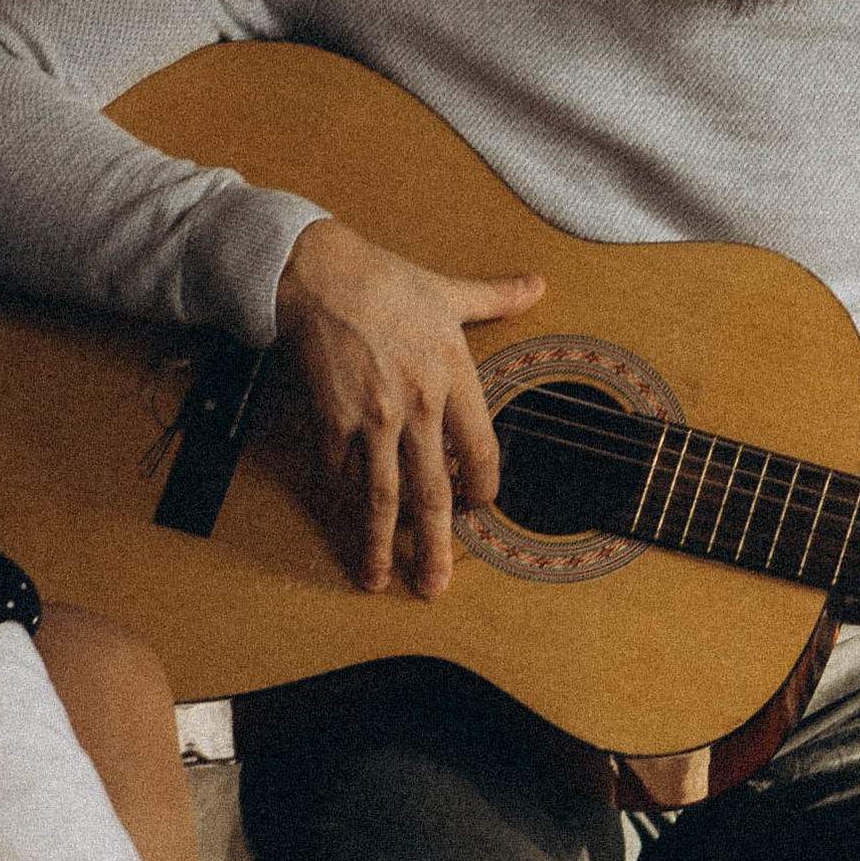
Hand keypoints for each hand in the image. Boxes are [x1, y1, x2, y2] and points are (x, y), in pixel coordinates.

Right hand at [273, 219, 545, 594]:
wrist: (321, 272)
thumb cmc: (387, 281)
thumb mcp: (448, 291)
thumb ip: (496, 297)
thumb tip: (538, 284)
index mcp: (453, 375)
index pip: (482, 449)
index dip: (482, 485)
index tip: (478, 506)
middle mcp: (418, 405)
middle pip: (431, 490)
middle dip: (433, 545)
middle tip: (433, 588)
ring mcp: (372, 417)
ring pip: (381, 496)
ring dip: (379, 543)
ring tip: (376, 579)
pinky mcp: (332, 419)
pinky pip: (338, 473)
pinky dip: (338, 501)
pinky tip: (339, 523)